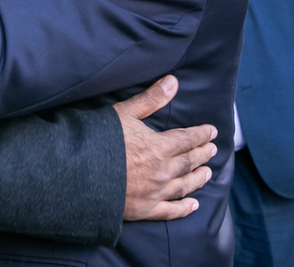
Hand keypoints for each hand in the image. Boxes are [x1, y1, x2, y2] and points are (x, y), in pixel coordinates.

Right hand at [114, 75, 217, 221]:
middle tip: (213, 150)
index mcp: (159, 147)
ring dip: (198, 179)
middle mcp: (163, 171)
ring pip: (184, 185)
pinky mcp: (144, 209)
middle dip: (203, 154)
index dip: (201, 134)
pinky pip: (170, 211)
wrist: (80, 173)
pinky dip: (184, 208)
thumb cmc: (100, 140)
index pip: (188, 139)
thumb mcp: (124, 113)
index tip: (211, 131)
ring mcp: (155, 192)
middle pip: (189, 162)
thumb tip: (174, 82)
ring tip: (208, 173)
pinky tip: (193, 205)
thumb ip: (151, 99)